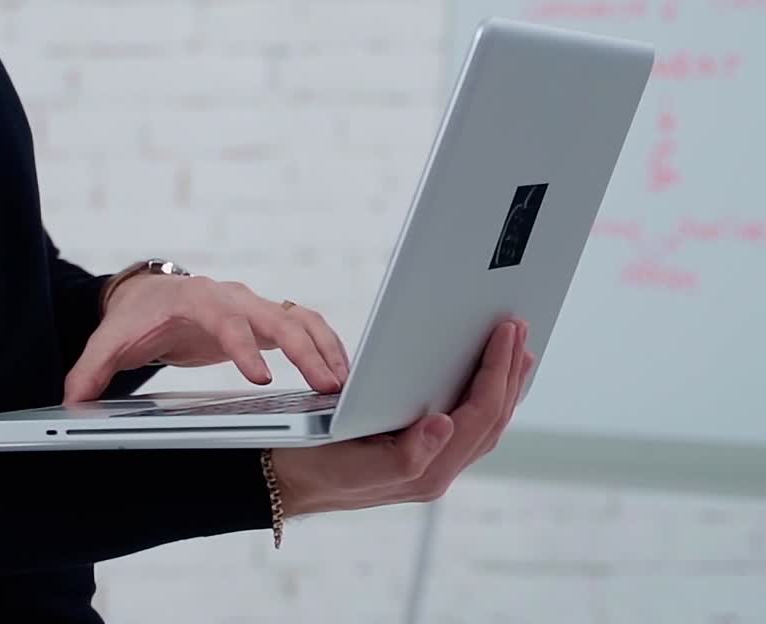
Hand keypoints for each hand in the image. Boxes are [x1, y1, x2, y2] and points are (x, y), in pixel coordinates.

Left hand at [63, 274, 349, 404]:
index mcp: (193, 299)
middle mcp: (229, 296)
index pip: (224, 318)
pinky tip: (342, 375)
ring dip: (324, 346)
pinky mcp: (264, 319)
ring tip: (345, 385)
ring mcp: (251, 306)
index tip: (263, 378)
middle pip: (273, 315)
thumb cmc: (133, 319)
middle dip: (302, 349)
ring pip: (298, 316)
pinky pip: (304, 324)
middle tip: (327, 386)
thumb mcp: (109, 342)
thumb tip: (71, 401)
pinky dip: (326, 343)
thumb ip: (90, 371)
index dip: (243, 346)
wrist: (149, 296)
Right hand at [271, 319, 534, 517]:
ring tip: (517, 348)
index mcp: (428, 471)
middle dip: (510, 372)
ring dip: (503, 383)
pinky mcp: (420, 452)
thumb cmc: (315, 465)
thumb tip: (445, 424)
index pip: (479, 415)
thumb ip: (406, 453)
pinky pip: (468, 423)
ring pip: (484, 423)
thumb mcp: (354, 460)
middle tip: (521, 329)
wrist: (287, 479)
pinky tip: (485, 378)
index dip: (497, 372)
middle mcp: (437, 470)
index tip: (506, 332)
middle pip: (492, 418)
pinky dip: (484, 395)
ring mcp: (432, 464)